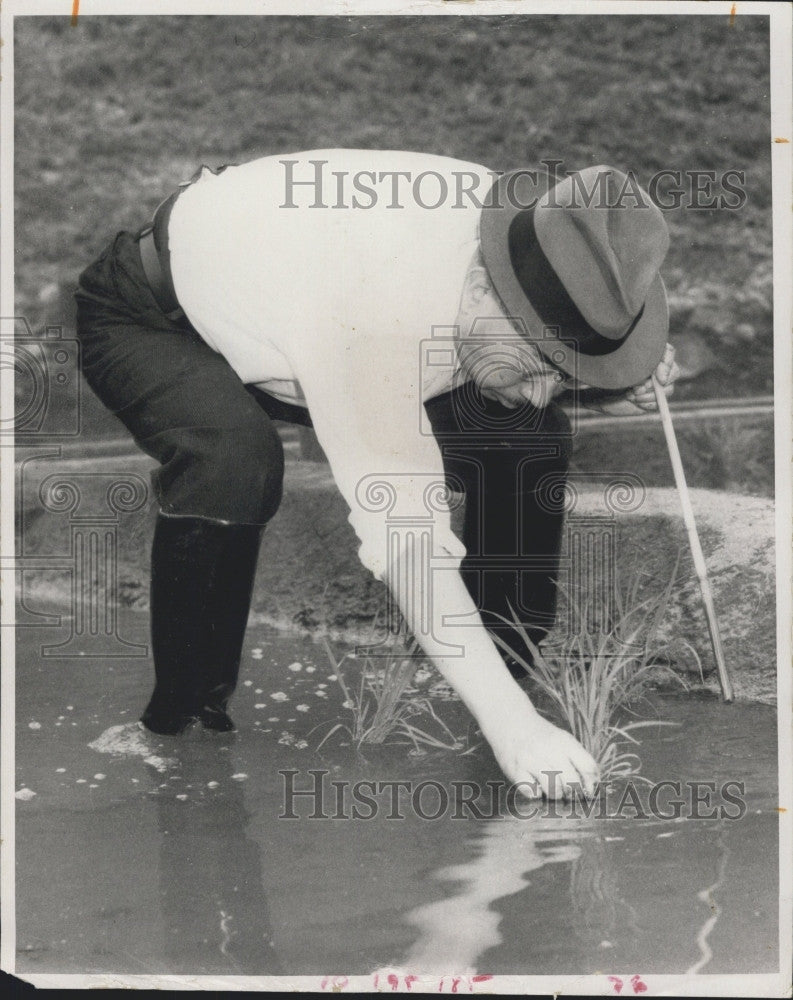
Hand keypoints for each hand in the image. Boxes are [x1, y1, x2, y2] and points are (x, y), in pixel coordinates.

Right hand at [477, 689, 599, 799]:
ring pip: (554, 791)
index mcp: (565, 742)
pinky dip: (536, 793)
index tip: (588, 790)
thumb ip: (578, 759)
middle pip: (572, 783)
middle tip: (568, 792)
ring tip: (550, 787)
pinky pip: (533, 793)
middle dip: (573, 792)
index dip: (591, 783)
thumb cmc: (541, 736)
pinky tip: (534, 783)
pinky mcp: (516, 770)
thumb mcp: (563, 740)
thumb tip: (592, 787)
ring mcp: (531, 760)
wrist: (510, 721)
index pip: (588, 767)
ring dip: (555, 794)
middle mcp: (549, 750)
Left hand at [597, 343, 679, 416]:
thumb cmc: (600, 375)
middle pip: (674, 371)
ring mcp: (655, 384)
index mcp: (648, 352)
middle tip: (639, 388)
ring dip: (651, 394)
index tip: (658, 377)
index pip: (668, 352)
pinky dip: (648, 403)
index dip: (666, 364)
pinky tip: (633, 401)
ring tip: (631, 395)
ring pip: (668, 389)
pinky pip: (659, 403)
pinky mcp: (652, 399)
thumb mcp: (609, 367)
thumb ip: (627, 364)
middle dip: (657, 383)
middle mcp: (655, 367)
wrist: (593, 392)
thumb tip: (635, 373)